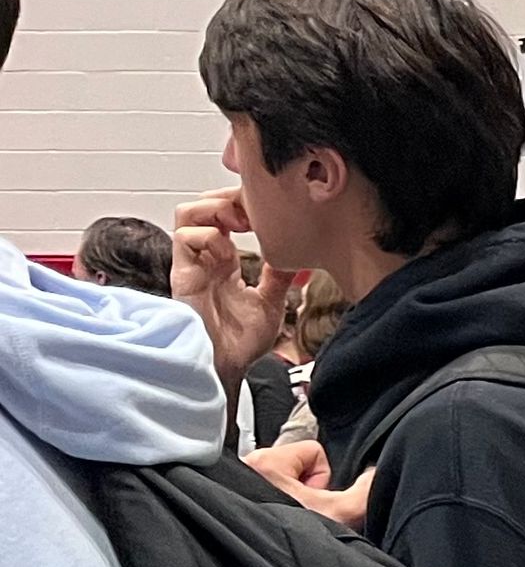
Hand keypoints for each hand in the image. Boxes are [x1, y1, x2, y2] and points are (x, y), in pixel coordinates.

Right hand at [172, 188, 290, 389]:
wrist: (225, 368)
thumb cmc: (240, 342)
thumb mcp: (271, 302)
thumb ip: (279, 276)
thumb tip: (300, 256)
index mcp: (224, 261)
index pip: (224, 216)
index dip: (242, 205)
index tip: (268, 209)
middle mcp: (205, 258)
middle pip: (203, 206)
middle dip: (228, 199)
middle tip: (254, 210)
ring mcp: (191, 264)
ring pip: (188, 214)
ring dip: (215, 209)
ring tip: (240, 223)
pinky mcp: (182, 274)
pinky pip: (185, 238)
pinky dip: (209, 236)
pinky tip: (229, 252)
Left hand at [246, 438, 368, 528]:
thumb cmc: (283, 540)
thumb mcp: (339, 515)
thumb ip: (362, 493)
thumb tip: (376, 477)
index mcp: (267, 462)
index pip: (314, 452)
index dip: (323, 478)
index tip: (315, 500)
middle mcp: (247, 469)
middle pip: (297, 468)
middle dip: (305, 493)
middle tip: (302, 515)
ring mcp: (237, 487)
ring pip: (281, 486)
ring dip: (290, 504)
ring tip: (288, 522)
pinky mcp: (235, 502)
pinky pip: (264, 498)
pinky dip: (274, 511)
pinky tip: (275, 528)